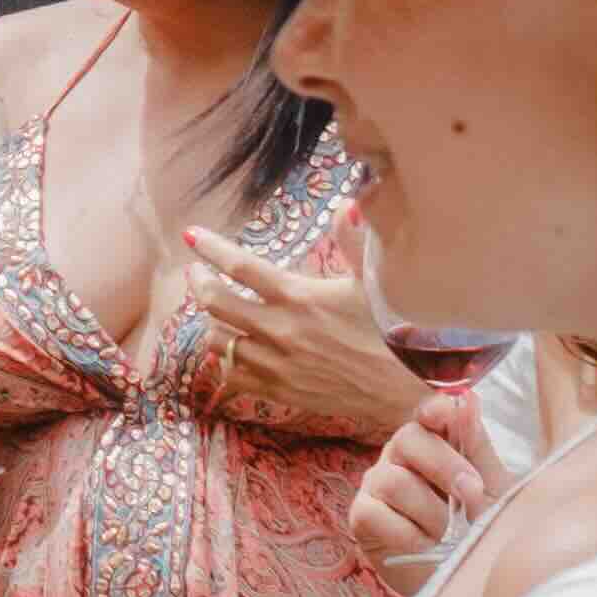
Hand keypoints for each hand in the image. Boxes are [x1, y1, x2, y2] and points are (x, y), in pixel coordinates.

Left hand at [178, 220, 421, 445]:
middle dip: (198, 282)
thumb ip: (353, 241)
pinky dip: (224, 359)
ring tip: (215, 310)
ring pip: (218, 341)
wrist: (404, 392)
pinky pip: (233, 375)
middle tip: (195, 272)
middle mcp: (279, 329)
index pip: (240, 266)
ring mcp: (275, 363)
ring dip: (210, 322)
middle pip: (215, 303)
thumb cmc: (393, 332)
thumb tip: (349, 204)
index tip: (192, 235)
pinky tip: (230, 348)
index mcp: (299, 296)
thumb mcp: (373, 282)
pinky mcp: (278, 391)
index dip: (211, 248)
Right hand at [347, 382, 501, 584]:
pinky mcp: (362, 517)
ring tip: (450, 534)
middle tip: (471, 493)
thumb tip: (468, 398)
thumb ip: (476, 444)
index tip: (443, 413)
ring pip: (394, 480)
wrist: (462, 579)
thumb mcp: (489, 487)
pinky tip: (425, 546)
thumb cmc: (477, 530)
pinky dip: (408, 533)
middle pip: (408, 438)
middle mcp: (401, 458)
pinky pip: (377, 513)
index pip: (429, 414)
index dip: (435, 410)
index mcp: (435, 444)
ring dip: (431, 512)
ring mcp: (377, 485)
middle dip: (444, 466)